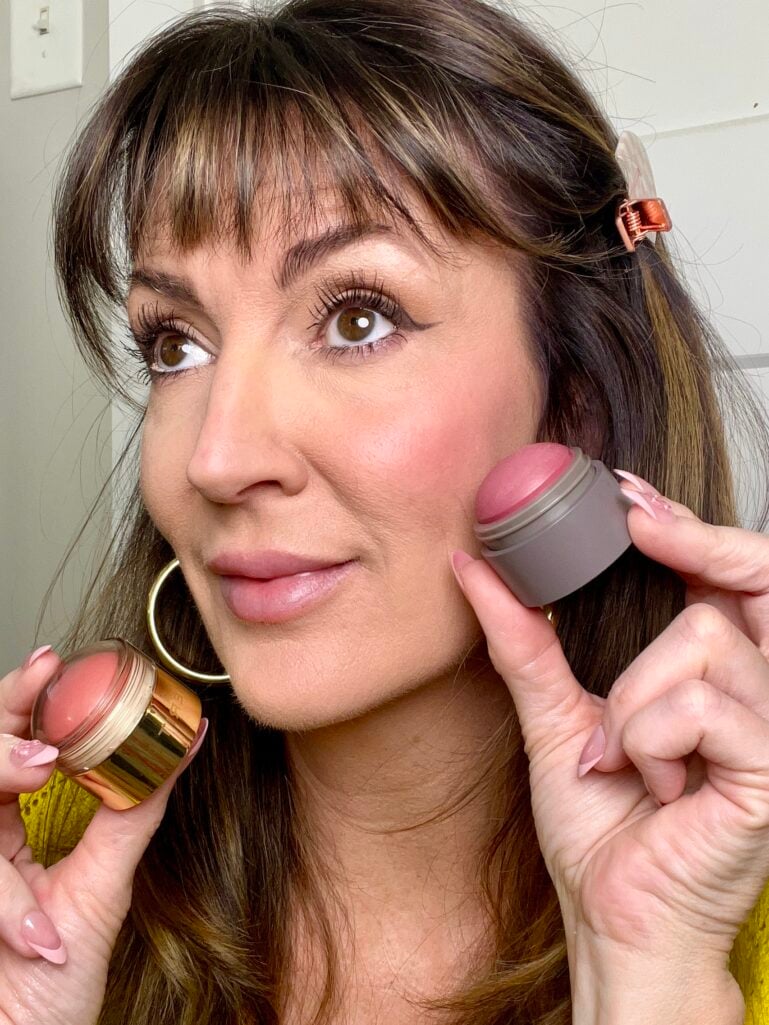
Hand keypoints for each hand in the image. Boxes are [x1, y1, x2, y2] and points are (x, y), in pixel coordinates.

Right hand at [0, 647, 206, 1024]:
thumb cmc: (57, 984)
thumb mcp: (104, 884)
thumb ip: (136, 809)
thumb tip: (191, 738)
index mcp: (15, 820)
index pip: (13, 739)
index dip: (24, 695)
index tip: (54, 661)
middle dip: (4, 717)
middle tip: (43, 706)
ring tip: (39, 770)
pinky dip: (6, 904)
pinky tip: (37, 934)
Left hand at [451, 471, 768, 985]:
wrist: (615, 917)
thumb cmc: (599, 828)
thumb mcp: (553, 718)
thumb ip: (524, 643)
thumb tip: (473, 569)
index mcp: (711, 680)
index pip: (719, 581)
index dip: (687, 529)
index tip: (625, 495)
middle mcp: (752, 695)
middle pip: (727, 593)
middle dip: (678, 586)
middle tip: (625, 607)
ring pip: (701, 642)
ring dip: (634, 706)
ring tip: (624, 762)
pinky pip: (700, 706)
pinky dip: (650, 742)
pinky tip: (658, 787)